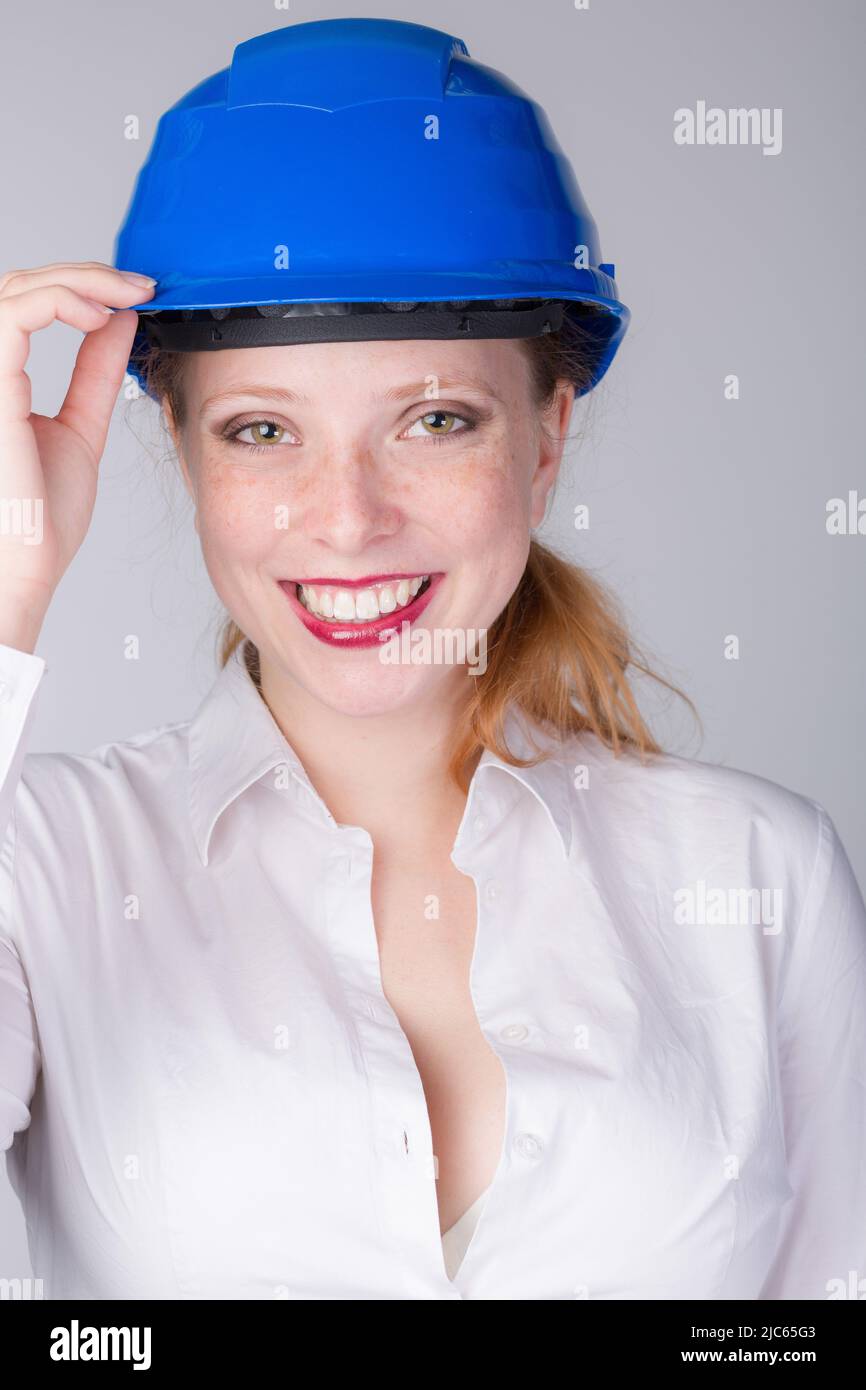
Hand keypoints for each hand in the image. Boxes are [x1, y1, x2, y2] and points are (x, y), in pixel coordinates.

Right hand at [0, 261, 154, 650]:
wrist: (21, 568)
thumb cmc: (38, 518)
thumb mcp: (81, 428)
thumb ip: (95, 373)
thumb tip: (120, 321)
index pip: (26, 304)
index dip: (80, 286)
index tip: (135, 295)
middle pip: (20, 284)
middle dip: (86, 274)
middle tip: (141, 286)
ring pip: (15, 286)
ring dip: (79, 279)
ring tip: (127, 296)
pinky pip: (14, 313)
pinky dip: (62, 300)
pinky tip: (100, 315)